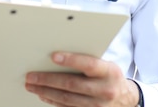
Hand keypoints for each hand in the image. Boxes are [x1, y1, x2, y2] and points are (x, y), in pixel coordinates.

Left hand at [25, 52, 139, 106]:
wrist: (126, 99)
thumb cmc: (109, 76)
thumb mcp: (105, 65)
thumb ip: (87, 60)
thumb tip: (57, 56)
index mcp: (109, 72)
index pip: (89, 64)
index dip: (71, 60)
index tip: (53, 56)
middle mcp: (104, 90)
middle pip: (72, 84)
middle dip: (48, 80)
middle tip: (31, 76)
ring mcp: (97, 106)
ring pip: (66, 99)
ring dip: (46, 92)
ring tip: (32, 85)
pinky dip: (53, 102)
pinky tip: (43, 95)